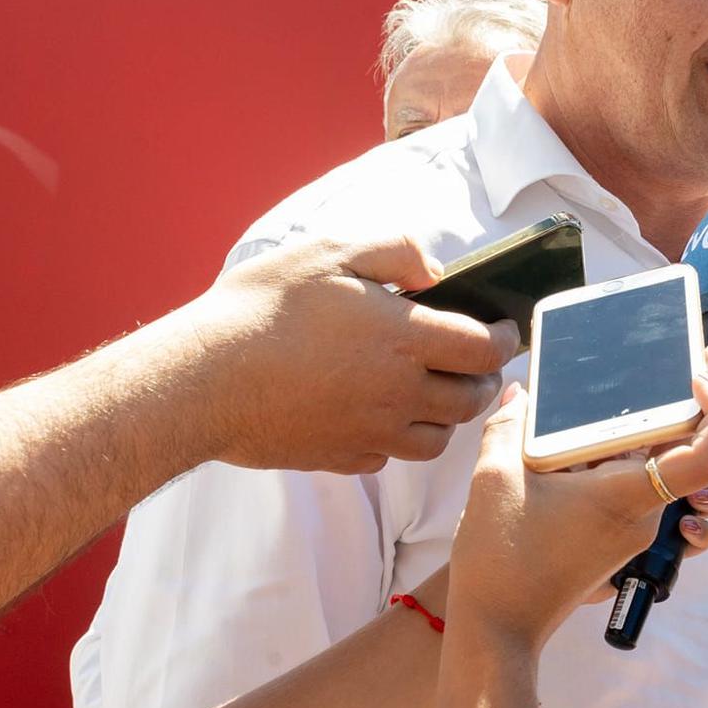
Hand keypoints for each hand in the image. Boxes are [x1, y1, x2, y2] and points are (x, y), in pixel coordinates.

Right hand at [188, 235, 520, 473]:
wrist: (202, 378)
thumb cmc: (264, 308)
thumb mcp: (333, 251)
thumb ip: (397, 249)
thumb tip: (435, 270)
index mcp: (406, 339)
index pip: (485, 349)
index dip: (504, 338)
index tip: (504, 330)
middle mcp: (399, 394)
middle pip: (471, 400)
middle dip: (485, 381)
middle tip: (479, 364)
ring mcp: (371, 433)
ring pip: (436, 439)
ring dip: (446, 416)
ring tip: (435, 393)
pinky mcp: (339, 458)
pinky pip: (387, 457)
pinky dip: (395, 440)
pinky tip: (379, 417)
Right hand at [445, 363, 707, 649]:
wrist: (498, 626)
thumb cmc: (501, 558)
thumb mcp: (494, 478)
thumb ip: (509, 425)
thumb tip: (523, 392)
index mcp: (628, 495)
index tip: (696, 378)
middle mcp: (644, 513)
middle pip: (693, 453)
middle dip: (696, 405)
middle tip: (689, 362)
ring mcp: (634, 528)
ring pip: (667, 470)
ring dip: (662, 432)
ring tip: (640, 397)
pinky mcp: (617, 538)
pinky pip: (643, 490)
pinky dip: (634, 461)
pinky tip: (599, 443)